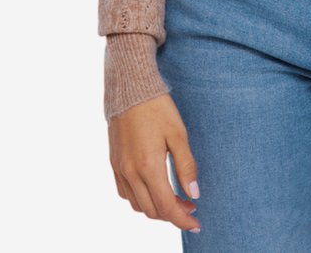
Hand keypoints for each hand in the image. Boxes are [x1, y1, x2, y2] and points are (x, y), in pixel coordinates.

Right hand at [108, 93, 201, 234]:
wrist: (130, 88)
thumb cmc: (157, 107)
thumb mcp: (178, 134)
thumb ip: (186, 166)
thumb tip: (194, 194)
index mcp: (148, 166)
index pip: (166, 207)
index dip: (182, 220)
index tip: (196, 223)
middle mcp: (130, 173)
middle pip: (151, 210)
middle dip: (172, 214)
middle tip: (190, 206)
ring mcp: (119, 169)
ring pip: (137, 205)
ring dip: (156, 208)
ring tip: (175, 198)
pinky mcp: (114, 163)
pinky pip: (125, 193)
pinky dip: (141, 199)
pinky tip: (153, 188)